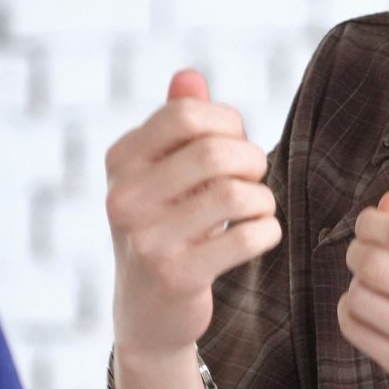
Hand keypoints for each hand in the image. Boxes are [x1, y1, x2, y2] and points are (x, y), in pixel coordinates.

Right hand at [106, 70, 280, 361]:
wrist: (149, 313)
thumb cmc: (166, 227)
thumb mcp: (161, 174)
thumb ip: (175, 123)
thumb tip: (190, 75)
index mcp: (120, 161)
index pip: (185, 114)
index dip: (227, 122)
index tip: (234, 144)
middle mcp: (124, 197)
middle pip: (214, 150)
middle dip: (252, 160)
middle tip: (254, 178)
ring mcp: (148, 239)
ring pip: (235, 194)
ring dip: (263, 199)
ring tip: (257, 209)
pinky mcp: (178, 276)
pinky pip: (248, 237)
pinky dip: (267, 231)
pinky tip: (258, 236)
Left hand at [337, 190, 388, 388]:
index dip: (373, 223)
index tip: (370, 224)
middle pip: (376, 266)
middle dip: (358, 251)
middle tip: (364, 251)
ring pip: (360, 300)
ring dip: (356, 285)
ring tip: (372, 286)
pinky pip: (360, 335)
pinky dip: (354, 314)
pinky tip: (370, 311)